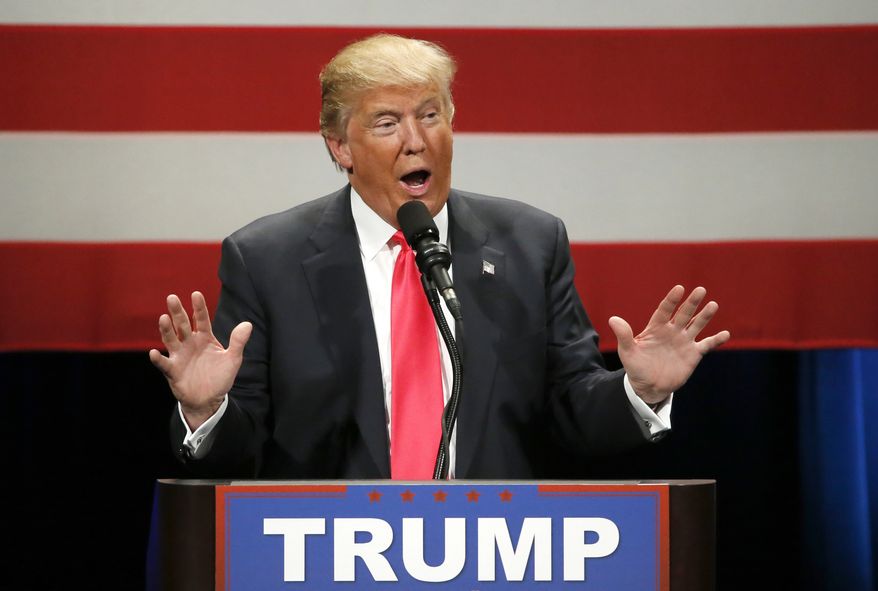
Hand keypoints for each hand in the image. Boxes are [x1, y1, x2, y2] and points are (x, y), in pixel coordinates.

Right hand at [149, 291, 251, 429]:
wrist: (209, 400)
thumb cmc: (220, 377)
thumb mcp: (233, 359)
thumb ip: (238, 342)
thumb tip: (248, 324)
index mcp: (205, 338)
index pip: (202, 319)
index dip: (199, 307)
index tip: (196, 294)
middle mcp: (190, 343)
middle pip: (182, 325)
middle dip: (178, 312)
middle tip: (172, 297)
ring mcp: (180, 356)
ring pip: (171, 339)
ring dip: (166, 329)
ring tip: (163, 318)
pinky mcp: (173, 370)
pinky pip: (164, 364)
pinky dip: (158, 359)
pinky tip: (154, 353)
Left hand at [608, 285, 729, 403]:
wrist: (648, 386)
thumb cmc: (636, 367)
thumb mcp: (627, 351)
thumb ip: (623, 335)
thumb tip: (613, 319)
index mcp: (656, 328)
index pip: (664, 310)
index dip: (671, 300)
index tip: (679, 289)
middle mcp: (672, 331)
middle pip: (684, 314)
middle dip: (691, 303)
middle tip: (700, 290)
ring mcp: (683, 341)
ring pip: (696, 325)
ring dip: (705, 316)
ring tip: (713, 305)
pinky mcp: (693, 354)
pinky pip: (706, 345)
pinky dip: (716, 340)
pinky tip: (725, 334)